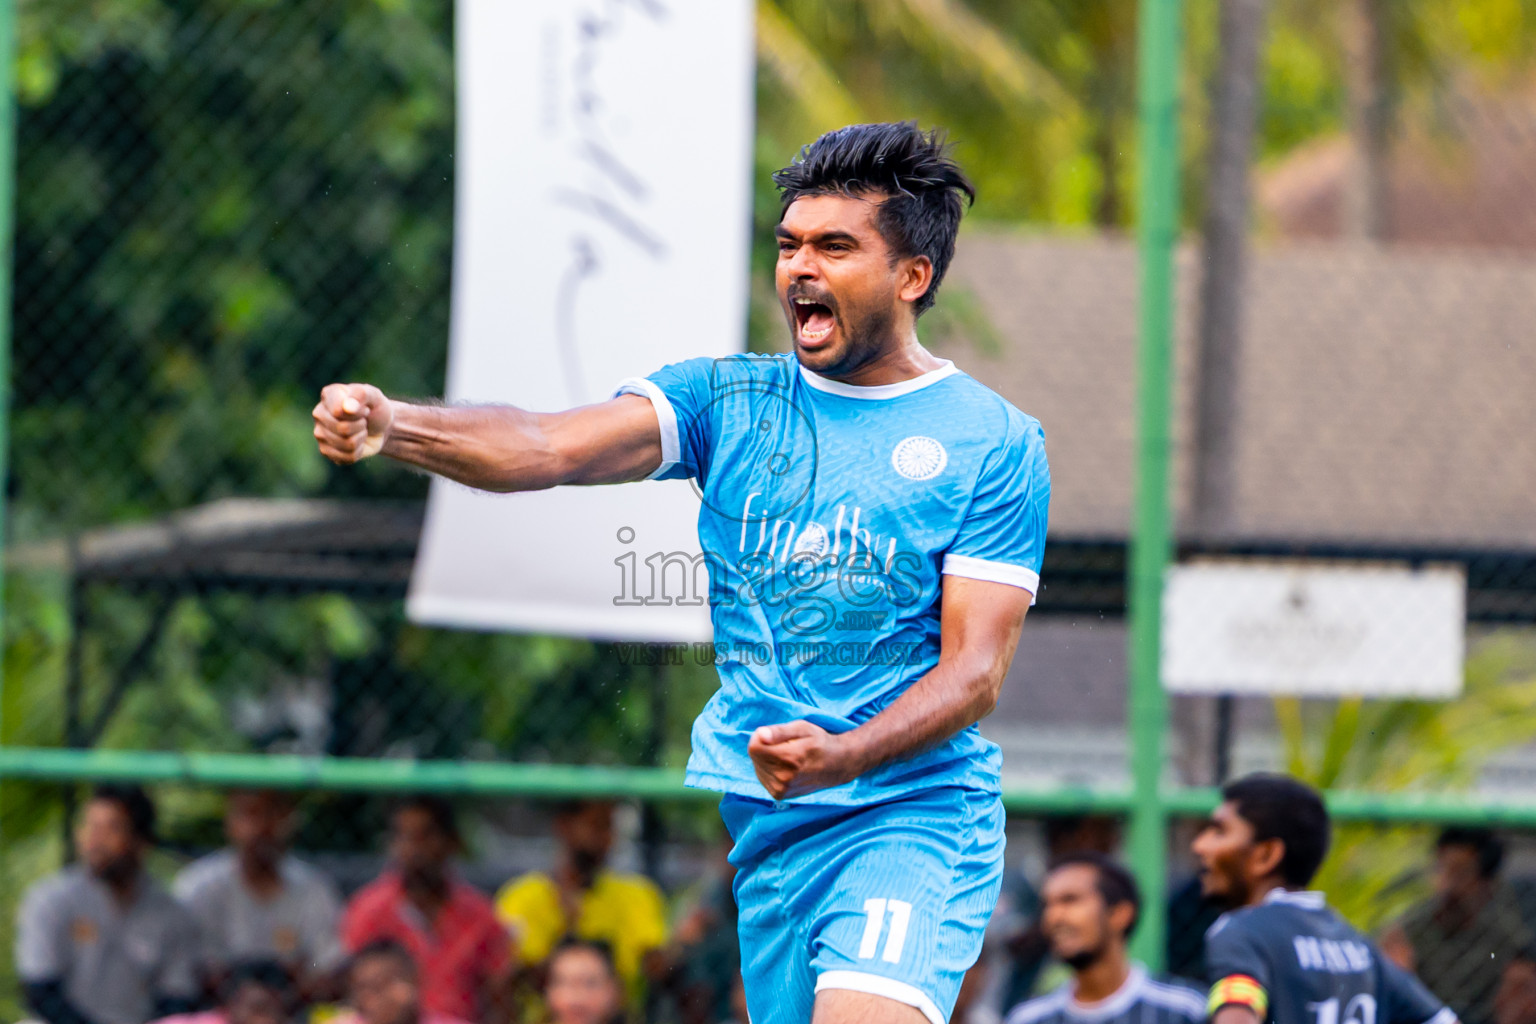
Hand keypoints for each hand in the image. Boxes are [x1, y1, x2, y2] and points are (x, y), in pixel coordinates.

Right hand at [313, 383, 393, 462]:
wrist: (380, 427)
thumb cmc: (374, 408)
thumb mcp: (374, 396)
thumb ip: (361, 395)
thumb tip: (347, 408)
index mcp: (328, 395)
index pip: (339, 411)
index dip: (359, 413)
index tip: (365, 409)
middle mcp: (319, 413)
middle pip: (343, 429)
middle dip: (361, 426)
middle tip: (363, 421)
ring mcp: (320, 433)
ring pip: (346, 444)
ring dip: (360, 438)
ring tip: (360, 430)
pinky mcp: (326, 451)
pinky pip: (347, 457)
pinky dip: (359, 451)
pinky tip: (357, 443)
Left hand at [747, 720, 862, 799]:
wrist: (837, 765)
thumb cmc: (819, 742)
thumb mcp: (802, 728)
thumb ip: (779, 731)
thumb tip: (760, 735)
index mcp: (789, 758)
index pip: (754, 747)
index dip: (760, 737)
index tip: (773, 734)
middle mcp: (784, 778)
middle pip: (755, 757)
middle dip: (765, 748)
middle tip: (785, 745)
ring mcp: (781, 789)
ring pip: (757, 767)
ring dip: (767, 759)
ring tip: (787, 757)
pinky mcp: (779, 795)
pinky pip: (762, 777)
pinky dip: (769, 770)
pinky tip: (784, 767)